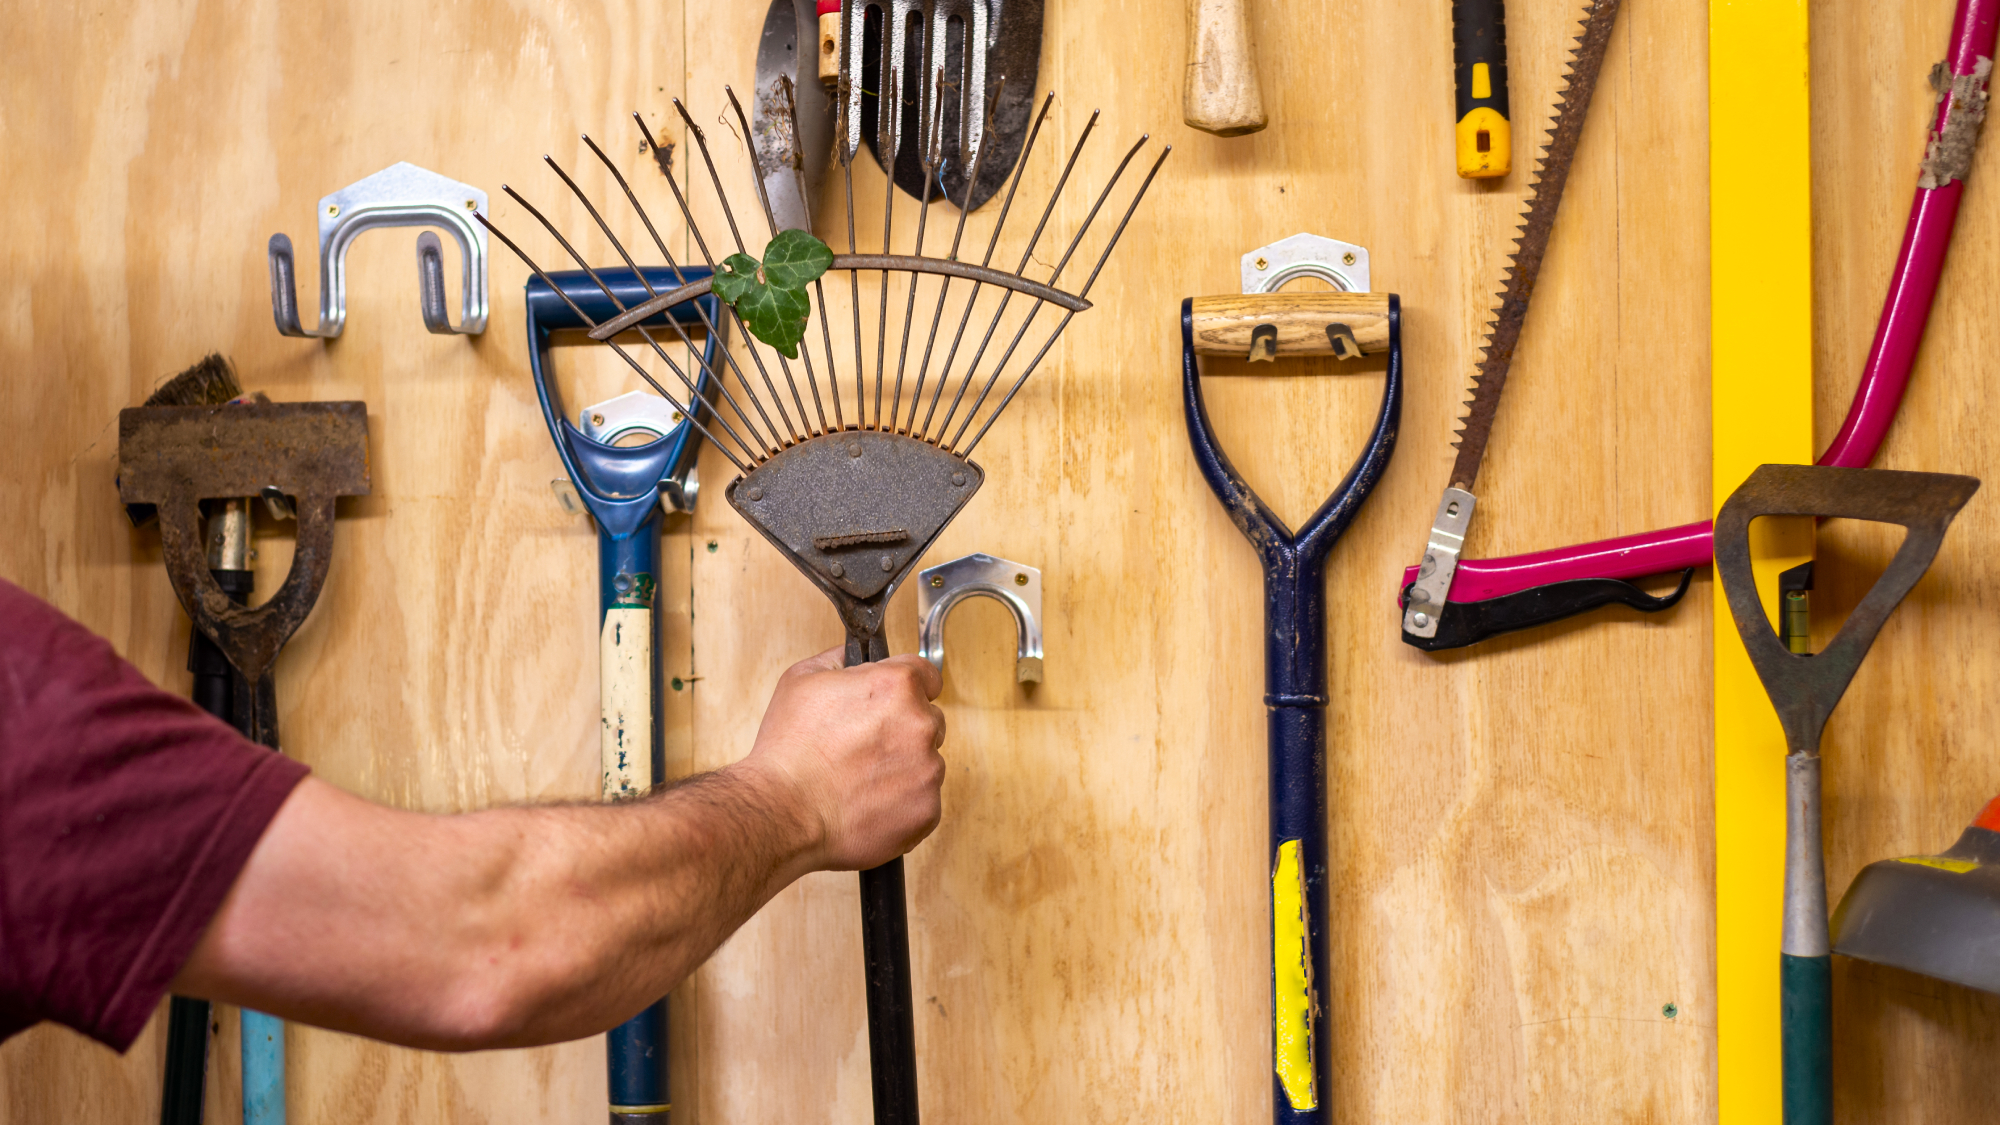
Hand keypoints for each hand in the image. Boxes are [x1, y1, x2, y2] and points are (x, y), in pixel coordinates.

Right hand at [739, 647, 946, 870]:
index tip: (896, 701)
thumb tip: (853, 654)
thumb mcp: (802, 679)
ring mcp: (928, 769)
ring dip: (904, 767)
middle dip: (904, 729)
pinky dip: (903, 803)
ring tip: (862, 778)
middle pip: (928, 719)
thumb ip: (840, 660)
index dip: (908, 687)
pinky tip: (869, 801)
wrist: (782, 811)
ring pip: (927, 762)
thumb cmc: (788, 750)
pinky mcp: (927, 809)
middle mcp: (920, 725)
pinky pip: (924, 800)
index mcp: (897, 686)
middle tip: (865, 745)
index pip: (927, 675)